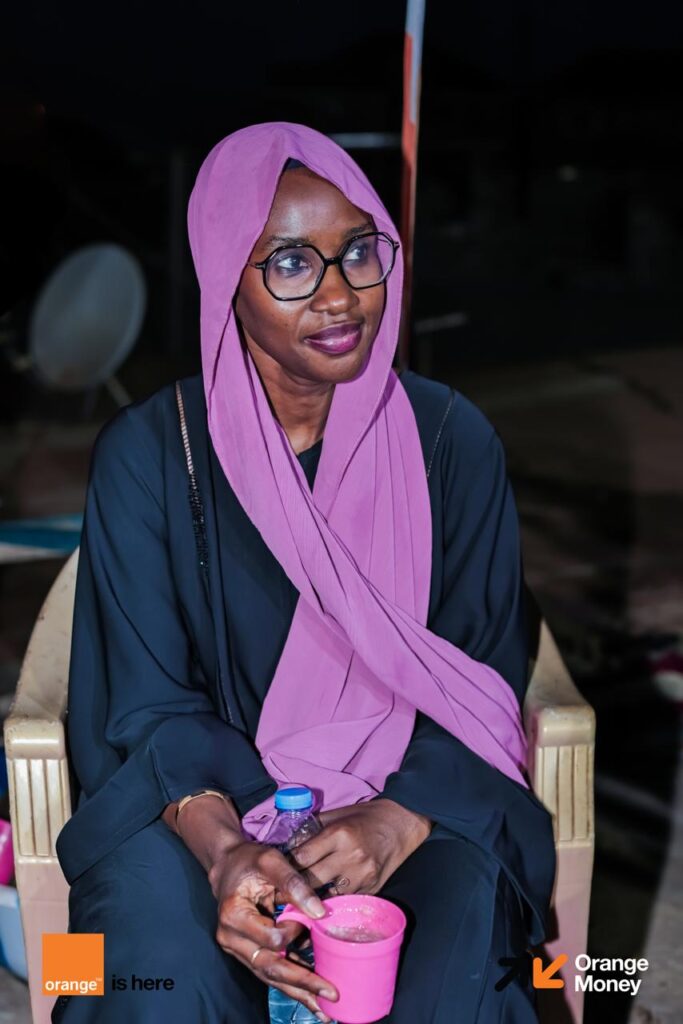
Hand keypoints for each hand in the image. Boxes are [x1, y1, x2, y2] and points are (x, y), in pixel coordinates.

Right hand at [208, 841, 338, 1021]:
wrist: (227, 865)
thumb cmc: (249, 860)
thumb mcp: (272, 861)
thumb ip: (295, 884)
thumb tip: (320, 912)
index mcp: (234, 914)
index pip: (270, 938)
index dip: (293, 933)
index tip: (307, 921)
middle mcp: (231, 938)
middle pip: (269, 967)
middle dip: (301, 983)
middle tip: (331, 995)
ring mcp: (237, 949)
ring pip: (269, 976)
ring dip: (298, 992)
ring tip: (324, 1010)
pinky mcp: (247, 952)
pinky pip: (269, 971)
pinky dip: (290, 983)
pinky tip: (311, 996)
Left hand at [290, 799, 432, 896]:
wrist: (401, 823)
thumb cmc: (365, 817)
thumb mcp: (336, 815)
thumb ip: (312, 829)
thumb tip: (288, 844)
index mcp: (339, 834)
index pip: (302, 857)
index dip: (287, 866)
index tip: (277, 871)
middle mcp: (350, 856)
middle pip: (311, 881)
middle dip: (293, 887)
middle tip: (278, 893)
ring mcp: (363, 876)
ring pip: (327, 897)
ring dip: (312, 899)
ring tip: (298, 901)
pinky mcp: (372, 889)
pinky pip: (345, 901)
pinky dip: (333, 901)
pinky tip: (323, 902)